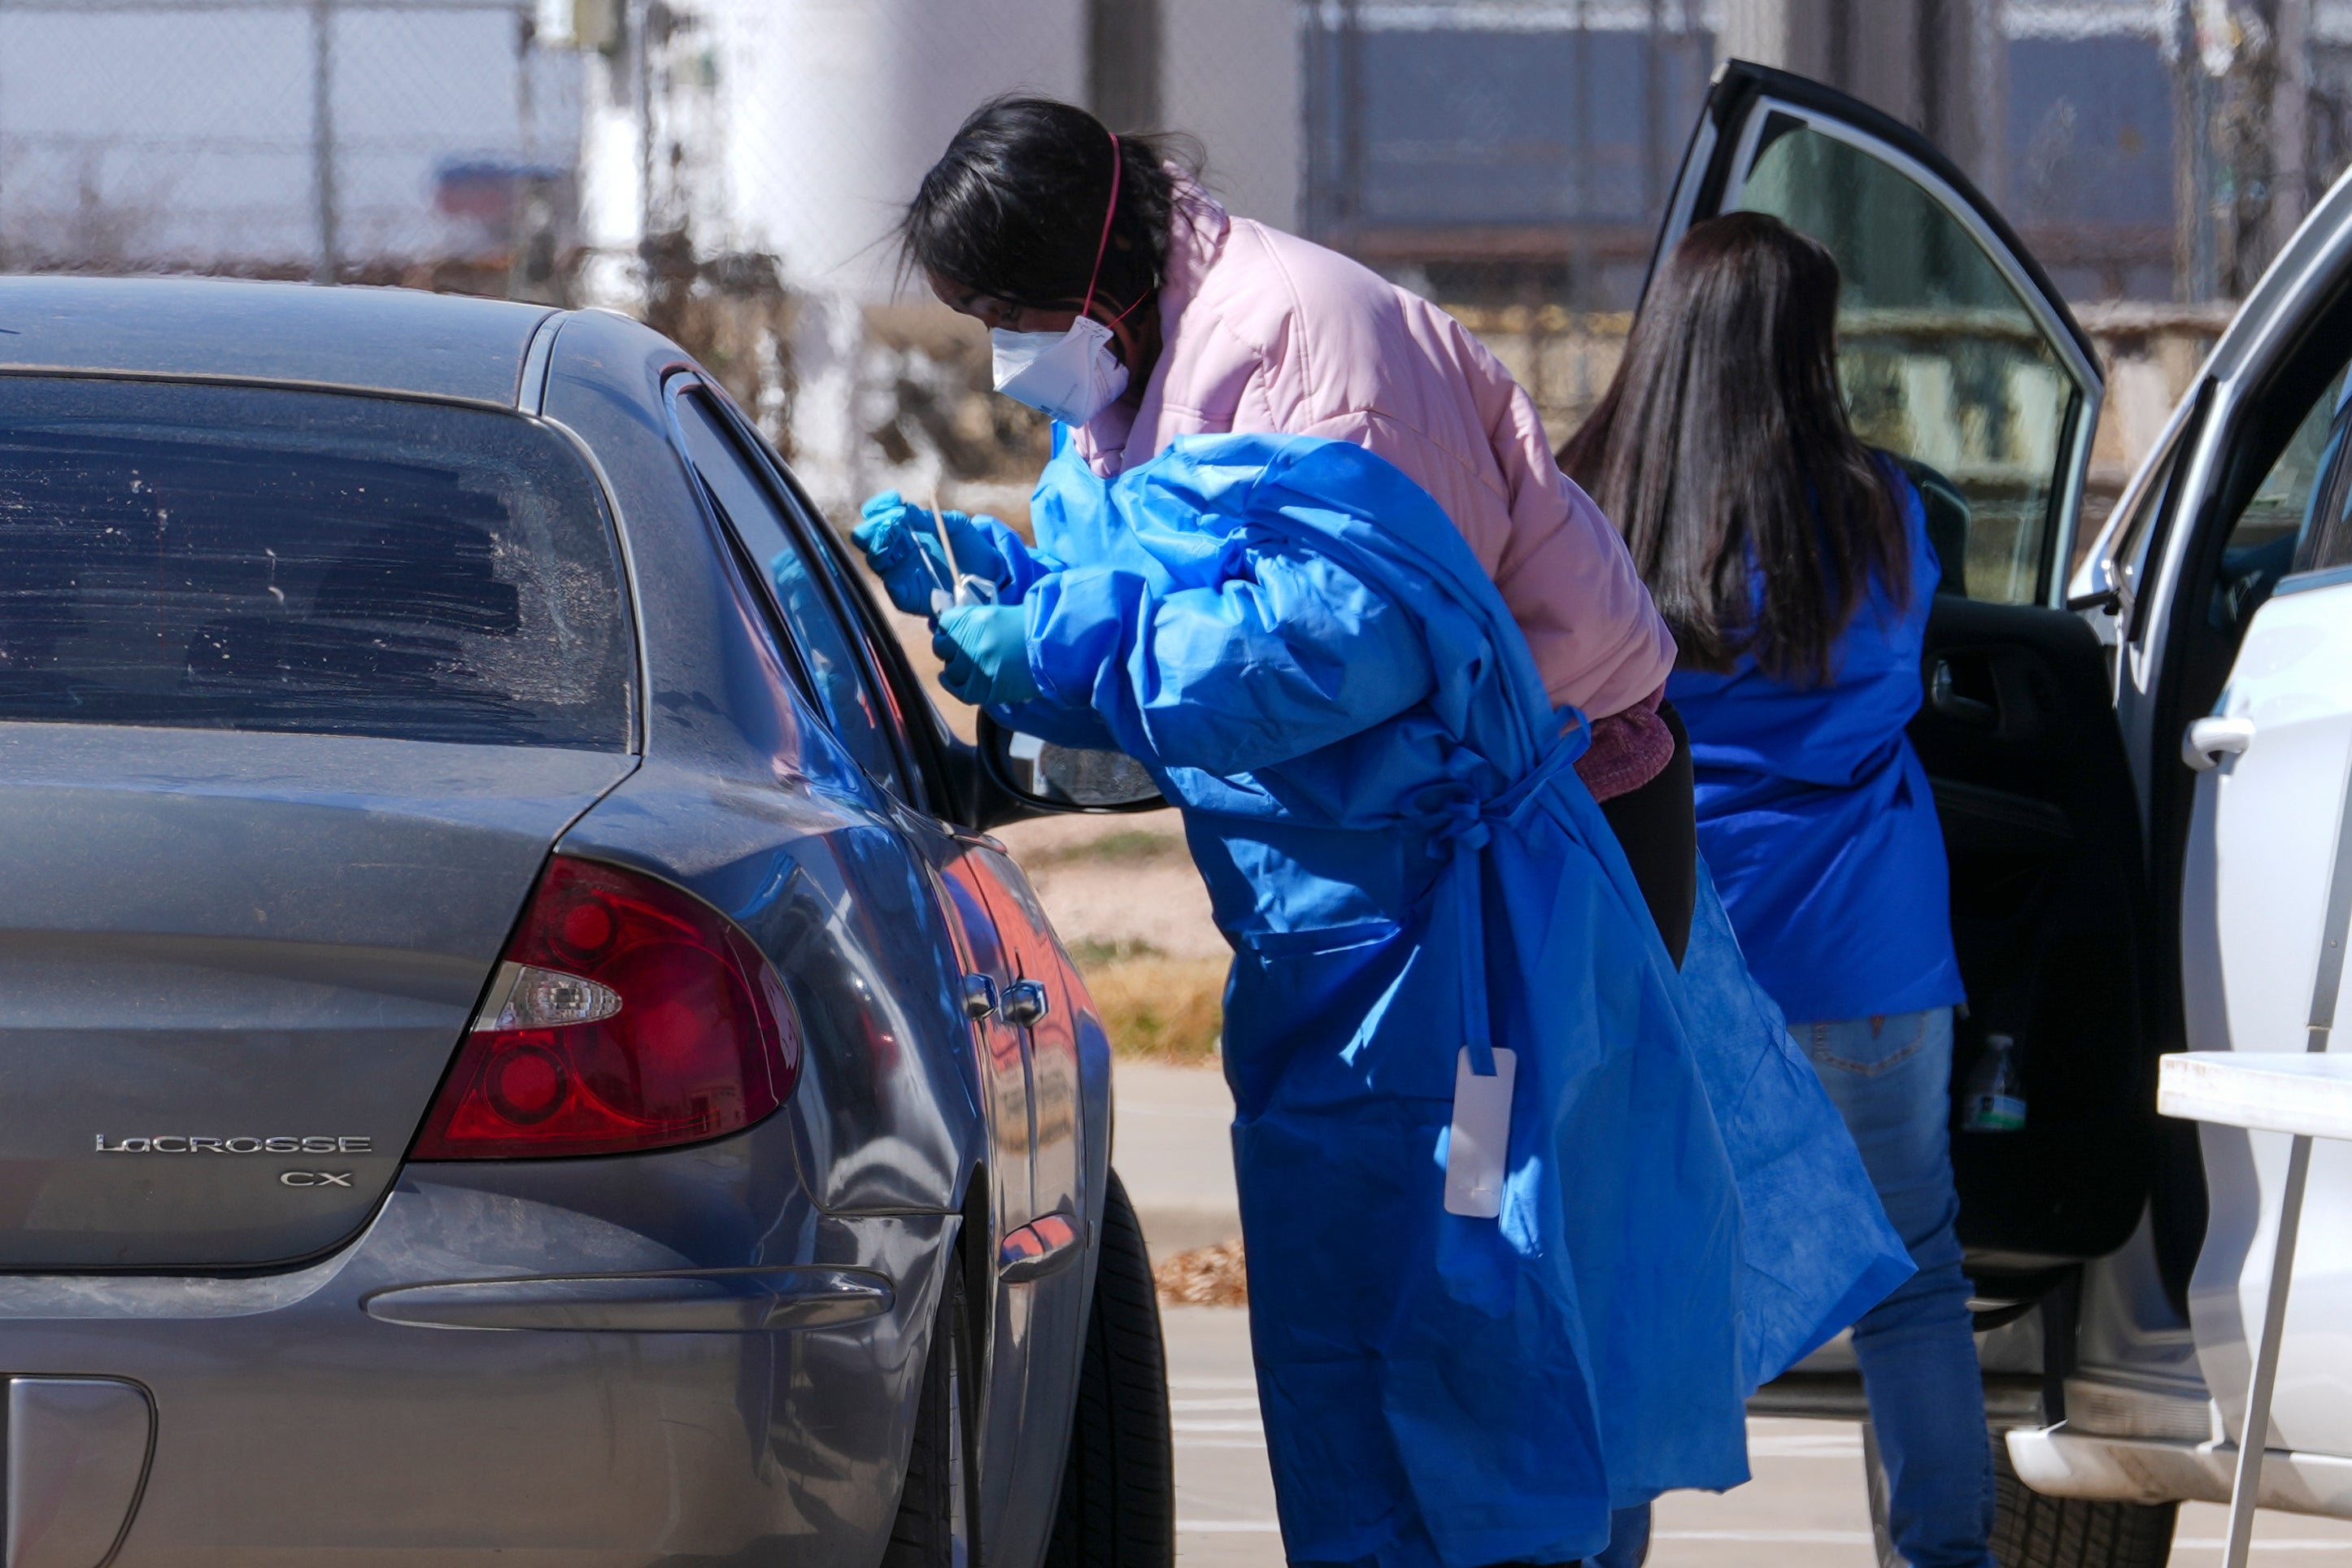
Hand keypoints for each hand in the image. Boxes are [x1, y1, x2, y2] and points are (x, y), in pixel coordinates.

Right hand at [852, 492, 1009, 613]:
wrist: (991, 576)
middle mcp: (896, 552)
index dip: (879, 507)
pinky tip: (908, 559)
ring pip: (874, 558)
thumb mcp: (955, 525)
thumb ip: (929, 518)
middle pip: (868, 538)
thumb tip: (905, 509)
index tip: (892, 499)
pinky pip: (891, 584)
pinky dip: (894, 571)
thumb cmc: (970, 547)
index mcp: (905, 531)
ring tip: (895, 532)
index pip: (878, 517)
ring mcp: (899, 573)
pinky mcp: (906, 596)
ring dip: (881, 543)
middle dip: (875, 526)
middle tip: (890, 520)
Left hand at [932, 603, 1038, 706]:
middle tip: (965, 649)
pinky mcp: (981, 689)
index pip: (944, 623)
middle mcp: (967, 644)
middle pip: (942, 647)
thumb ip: (974, 620)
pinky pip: (958, 690)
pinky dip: (953, 685)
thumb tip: (952, 626)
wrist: (1054, 651)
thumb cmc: (1031, 628)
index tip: (957, 631)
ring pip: (951, 670)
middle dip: (951, 647)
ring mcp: (973, 669)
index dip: (951, 628)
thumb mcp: (998, 614)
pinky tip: (953, 680)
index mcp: (971, 619)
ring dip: (958, 667)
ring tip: (972, 665)